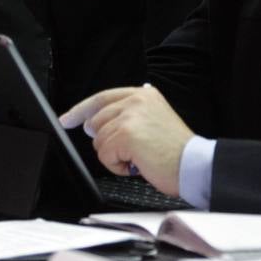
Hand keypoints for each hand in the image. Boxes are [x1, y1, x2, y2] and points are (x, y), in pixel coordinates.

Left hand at [59, 85, 193, 196]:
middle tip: (129, 152)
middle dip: (106, 143)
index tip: (67, 119)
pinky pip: (104, 154)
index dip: (81, 110)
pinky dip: (117, 166)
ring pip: (99, 141)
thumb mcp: (154, 120)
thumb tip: (97, 122)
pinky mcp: (126, 134)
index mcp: (144, 95)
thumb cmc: (176, 150)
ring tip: (138, 157)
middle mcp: (136, 100)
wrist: (193, 164)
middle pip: (97, 122)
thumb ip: (129, 115)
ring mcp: (130, 116)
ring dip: (115, 156)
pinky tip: (136, 164)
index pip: (102, 98)